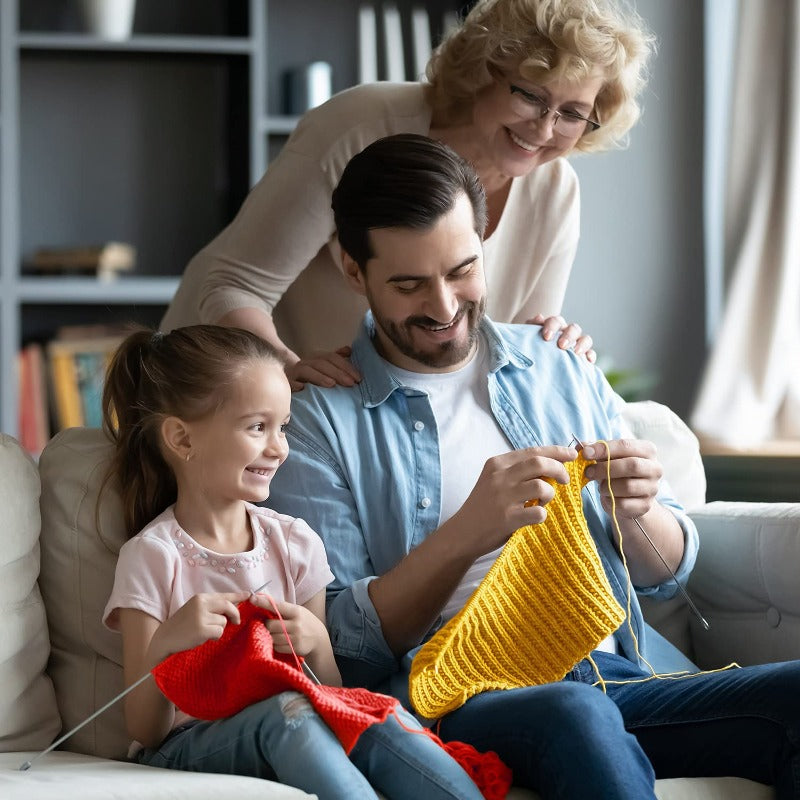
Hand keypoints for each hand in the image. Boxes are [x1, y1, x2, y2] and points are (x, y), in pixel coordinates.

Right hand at [150, 592, 249, 661]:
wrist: (164, 639)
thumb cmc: (182, 626)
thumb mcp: (196, 610)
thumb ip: (212, 607)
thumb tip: (233, 606)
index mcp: (201, 598)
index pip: (224, 595)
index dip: (238, 595)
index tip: (249, 594)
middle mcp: (201, 604)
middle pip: (228, 606)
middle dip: (235, 614)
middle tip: (236, 622)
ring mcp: (201, 616)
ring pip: (224, 621)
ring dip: (219, 628)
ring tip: (205, 632)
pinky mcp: (201, 629)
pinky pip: (219, 632)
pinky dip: (215, 636)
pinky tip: (203, 637)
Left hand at [250, 595, 328, 657]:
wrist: (319, 638)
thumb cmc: (304, 621)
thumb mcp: (297, 611)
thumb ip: (282, 608)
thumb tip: (262, 600)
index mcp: (296, 611)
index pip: (277, 606)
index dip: (264, 602)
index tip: (252, 598)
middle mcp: (296, 624)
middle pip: (270, 625)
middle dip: (266, 625)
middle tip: (268, 624)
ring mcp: (295, 638)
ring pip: (272, 637)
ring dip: (270, 635)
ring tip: (274, 633)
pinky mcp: (294, 649)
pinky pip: (277, 647)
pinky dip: (275, 644)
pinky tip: (279, 641)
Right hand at [284, 346, 361, 390]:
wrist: (283, 374)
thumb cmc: (309, 374)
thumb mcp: (322, 365)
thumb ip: (336, 358)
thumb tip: (348, 350)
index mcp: (316, 358)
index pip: (332, 358)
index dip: (346, 366)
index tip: (358, 378)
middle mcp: (306, 362)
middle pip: (321, 364)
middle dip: (337, 373)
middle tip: (350, 383)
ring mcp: (294, 372)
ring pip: (306, 371)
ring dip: (319, 377)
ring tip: (331, 384)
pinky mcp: (284, 382)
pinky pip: (288, 383)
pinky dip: (294, 385)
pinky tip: (302, 388)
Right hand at [451, 445, 577, 556]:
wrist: (463, 532)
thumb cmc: (484, 505)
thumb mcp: (494, 480)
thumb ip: (517, 471)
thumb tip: (551, 464)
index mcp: (497, 464)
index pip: (533, 451)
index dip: (556, 451)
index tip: (571, 455)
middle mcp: (499, 477)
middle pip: (539, 463)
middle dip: (559, 469)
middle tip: (565, 480)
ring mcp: (503, 497)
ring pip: (542, 486)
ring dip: (550, 494)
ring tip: (544, 501)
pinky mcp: (507, 518)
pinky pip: (539, 512)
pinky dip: (542, 514)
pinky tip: (535, 516)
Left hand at [526, 314, 595, 362]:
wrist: (532, 362)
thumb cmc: (531, 346)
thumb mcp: (527, 336)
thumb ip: (531, 326)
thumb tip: (539, 317)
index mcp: (554, 326)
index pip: (556, 321)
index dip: (552, 326)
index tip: (546, 337)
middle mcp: (567, 332)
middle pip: (574, 328)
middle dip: (568, 336)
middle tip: (561, 345)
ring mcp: (577, 343)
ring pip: (585, 338)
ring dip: (582, 344)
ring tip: (576, 352)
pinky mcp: (583, 355)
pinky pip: (591, 353)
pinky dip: (590, 355)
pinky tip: (588, 361)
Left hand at [582, 439, 661, 518]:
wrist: (629, 497)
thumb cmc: (617, 471)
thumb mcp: (607, 457)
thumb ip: (595, 450)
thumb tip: (581, 446)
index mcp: (647, 450)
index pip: (626, 445)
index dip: (604, 448)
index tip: (585, 453)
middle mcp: (655, 468)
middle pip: (631, 465)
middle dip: (605, 468)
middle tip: (588, 472)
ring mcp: (652, 488)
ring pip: (628, 486)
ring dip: (606, 486)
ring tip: (600, 486)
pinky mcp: (645, 506)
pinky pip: (624, 504)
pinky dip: (610, 500)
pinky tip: (607, 497)